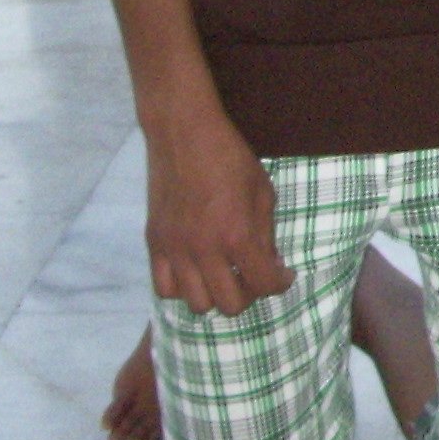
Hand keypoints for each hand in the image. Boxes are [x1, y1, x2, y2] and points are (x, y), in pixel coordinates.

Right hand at [144, 106, 293, 316]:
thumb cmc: (230, 157)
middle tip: (253, 275)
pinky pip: (164, 289)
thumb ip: (266, 233)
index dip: (280, 284)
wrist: (184, 134)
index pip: (263, 283)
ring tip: (224, 275)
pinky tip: (195, 271)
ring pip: (196, 304)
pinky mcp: (155, 244)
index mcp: (238, 235)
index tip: (283, 275)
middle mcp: (205, 250)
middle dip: (249, 294)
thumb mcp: (263, 191)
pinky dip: (183, 289)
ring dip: (216, 295)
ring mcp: (176, 250)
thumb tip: (270, 264)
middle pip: (230, 305)